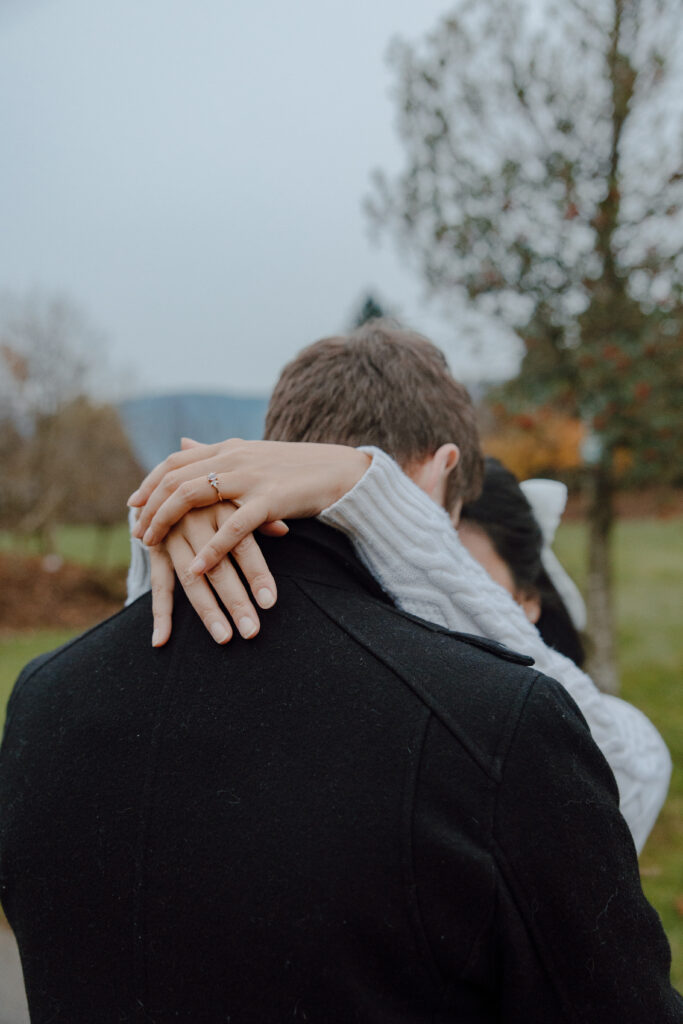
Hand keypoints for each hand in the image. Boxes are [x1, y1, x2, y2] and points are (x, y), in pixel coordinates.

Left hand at [128, 438, 370, 573]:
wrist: (340, 471)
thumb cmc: (296, 468)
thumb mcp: (251, 454)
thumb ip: (214, 452)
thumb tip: (183, 443)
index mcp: (228, 447)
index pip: (175, 461)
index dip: (149, 482)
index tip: (133, 504)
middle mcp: (233, 457)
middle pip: (175, 478)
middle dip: (150, 507)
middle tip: (137, 534)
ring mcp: (250, 477)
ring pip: (192, 495)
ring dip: (166, 522)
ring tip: (152, 547)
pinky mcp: (270, 500)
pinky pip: (231, 527)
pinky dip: (210, 549)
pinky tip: (196, 568)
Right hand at [149, 502, 277, 646]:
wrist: (173, 479)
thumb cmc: (220, 491)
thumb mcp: (239, 495)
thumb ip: (260, 515)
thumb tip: (284, 529)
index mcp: (220, 507)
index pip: (242, 545)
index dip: (256, 574)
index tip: (270, 602)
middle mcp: (194, 521)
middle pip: (217, 567)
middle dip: (235, 601)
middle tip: (252, 631)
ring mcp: (171, 536)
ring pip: (190, 578)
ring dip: (207, 611)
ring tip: (224, 637)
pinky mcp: (155, 549)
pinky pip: (158, 583)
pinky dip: (160, 613)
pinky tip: (162, 640)